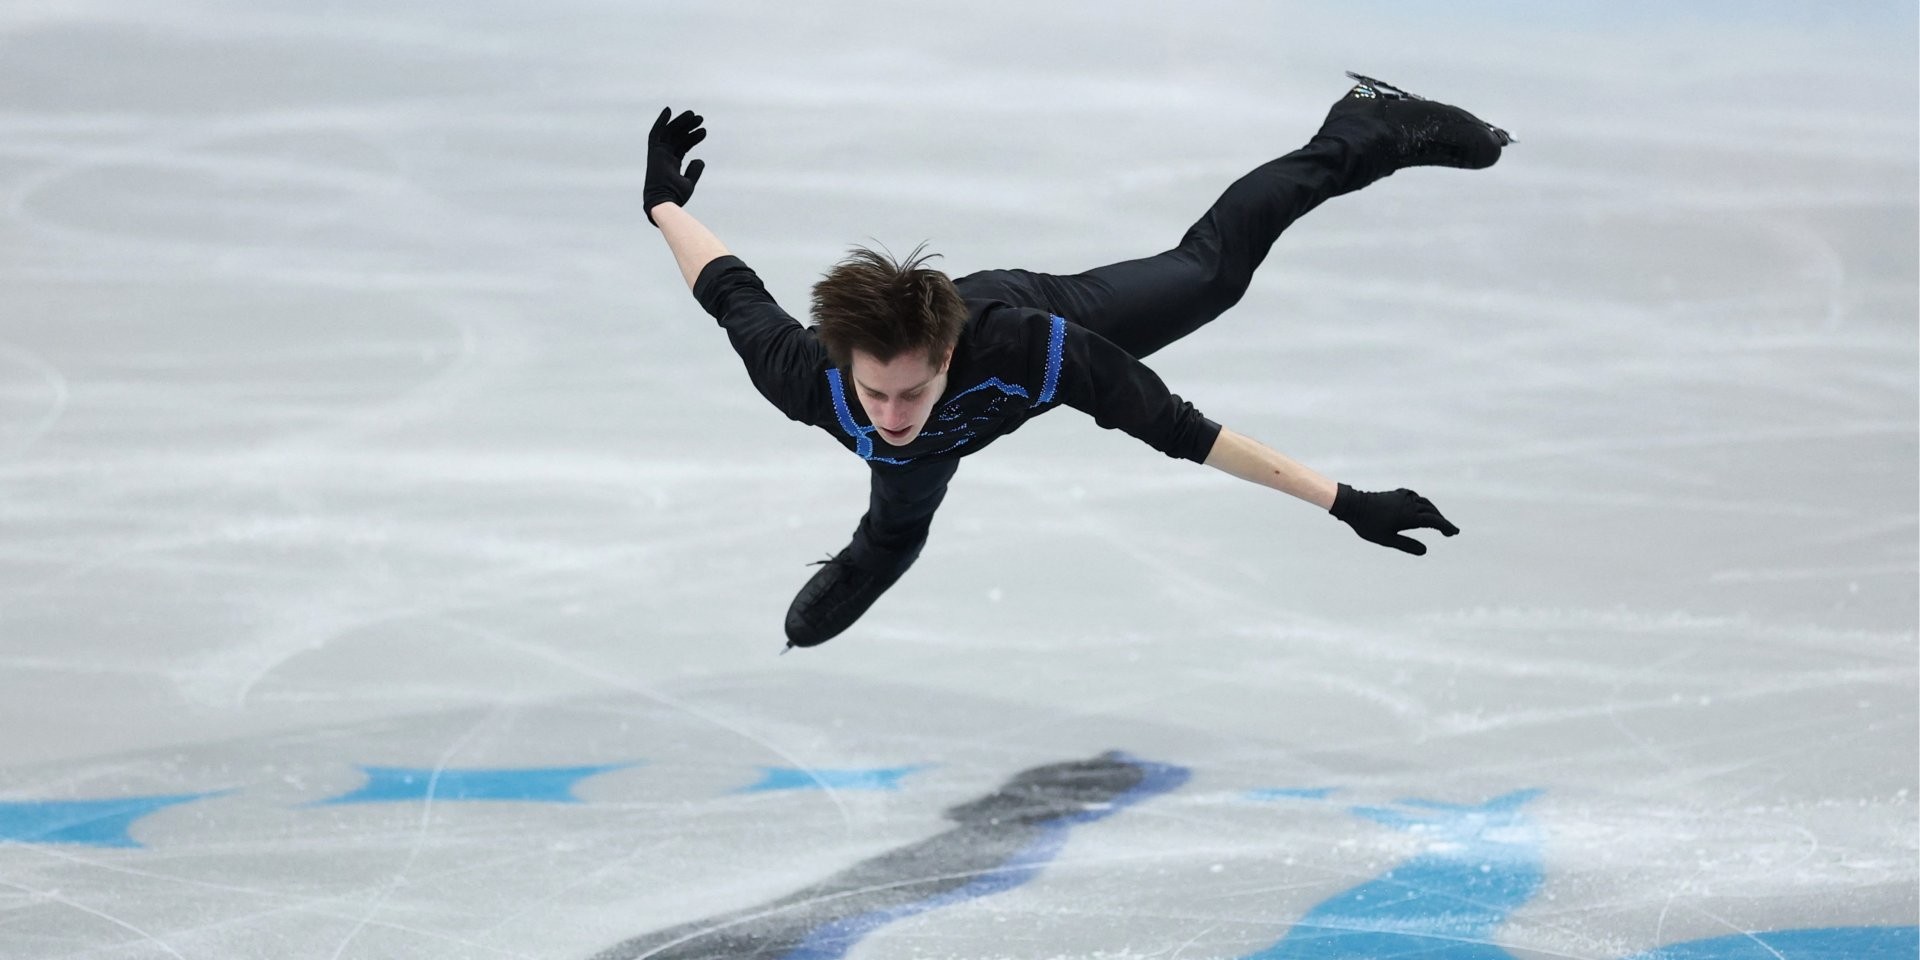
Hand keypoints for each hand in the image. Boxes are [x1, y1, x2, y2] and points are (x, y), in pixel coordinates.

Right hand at [645, 107, 706, 225]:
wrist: (664, 200)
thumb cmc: (675, 195)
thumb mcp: (689, 182)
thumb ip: (694, 170)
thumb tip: (700, 159)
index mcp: (672, 164)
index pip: (684, 146)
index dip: (693, 138)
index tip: (703, 130)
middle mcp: (664, 157)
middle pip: (677, 137)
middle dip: (688, 127)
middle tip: (700, 118)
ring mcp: (659, 153)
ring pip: (670, 133)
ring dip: (681, 122)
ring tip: (695, 116)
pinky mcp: (654, 151)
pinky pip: (656, 133)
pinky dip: (661, 121)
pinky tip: (669, 110)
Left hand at [1330, 483, 1458, 555]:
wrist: (1353, 505)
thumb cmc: (1368, 525)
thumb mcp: (1387, 539)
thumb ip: (1407, 545)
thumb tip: (1425, 551)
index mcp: (1409, 516)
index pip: (1434, 521)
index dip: (1446, 526)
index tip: (1455, 532)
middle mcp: (1409, 504)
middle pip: (1432, 512)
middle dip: (1442, 521)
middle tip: (1449, 531)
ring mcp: (1403, 497)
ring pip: (1425, 503)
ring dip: (1433, 512)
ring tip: (1437, 522)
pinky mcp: (1397, 494)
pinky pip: (1416, 498)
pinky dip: (1423, 504)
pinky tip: (1421, 507)